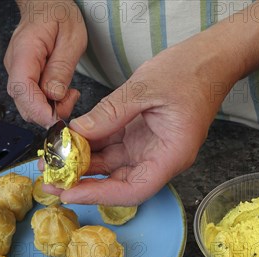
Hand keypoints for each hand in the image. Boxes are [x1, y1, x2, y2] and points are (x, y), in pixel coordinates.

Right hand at [4, 0, 86, 126]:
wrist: (45, 4)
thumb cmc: (57, 14)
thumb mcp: (71, 38)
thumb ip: (62, 68)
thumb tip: (54, 95)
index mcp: (25, 52)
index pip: (23, 90)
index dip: (39, 110)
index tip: (57, 120)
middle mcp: (15, 66)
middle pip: (24, 104)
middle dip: (48, 113)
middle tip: (71, 101)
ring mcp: (17, 73)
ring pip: (28, 105)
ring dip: (50, 109)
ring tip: (69, 94)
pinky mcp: (24, 78)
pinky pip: (33, 99)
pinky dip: (48, 103)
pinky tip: (61, 92)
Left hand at [45, 32, 241, 205]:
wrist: (210, 58)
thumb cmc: (190, 72)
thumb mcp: (145, 88)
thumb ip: (110, 112)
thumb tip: (77, 133)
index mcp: (171, 155)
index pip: (133, 190)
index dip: (100, 195)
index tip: (70, 192)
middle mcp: (159, 158)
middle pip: (118, 183)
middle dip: (83, 183)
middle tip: (49, 180)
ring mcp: (148, 148)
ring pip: (110, 166)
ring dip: (81, 165)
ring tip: (50, 162)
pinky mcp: (140, 136)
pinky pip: (111, 147)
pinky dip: (90, 146)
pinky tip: (67, 142)